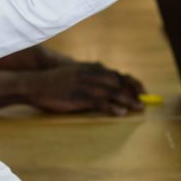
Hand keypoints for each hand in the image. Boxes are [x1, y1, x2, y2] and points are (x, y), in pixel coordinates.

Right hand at [20, 62, 145, 114]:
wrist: (36, 83)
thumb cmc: (55, 80)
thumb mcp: (75, 72)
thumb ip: (90, 75)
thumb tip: (105, 83)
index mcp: (92, 68)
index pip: (118, 74)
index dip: (132, 83)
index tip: (142, 90)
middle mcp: (92, 74)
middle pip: (119, 83)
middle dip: (133, 92)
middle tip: (144, 101)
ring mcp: (86, 85)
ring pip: (113, 93)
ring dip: (128, 100)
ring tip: (139, 107)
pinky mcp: (80, 96)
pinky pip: (101, 103)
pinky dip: (113, 107)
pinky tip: (121, 112)